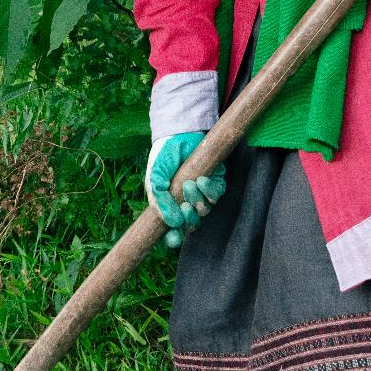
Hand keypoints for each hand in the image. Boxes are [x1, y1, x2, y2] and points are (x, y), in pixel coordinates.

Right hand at [145, 132, 225, 248]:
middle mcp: (185, 202)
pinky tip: (201, 178)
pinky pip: (216, 196)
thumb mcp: (155, 177)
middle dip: (189, 218)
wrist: (179, 132)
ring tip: (189, 183)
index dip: (172, 238)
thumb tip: (171, 223)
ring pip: (204, 211)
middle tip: (183, 206)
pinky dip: (210, 190)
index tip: (172, 238)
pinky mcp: (215, 182)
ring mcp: (200, 193)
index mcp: (168, 204)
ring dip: (197, 200)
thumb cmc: (163, 155)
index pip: (171, 230)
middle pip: (191, 224)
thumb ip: (159, 200)